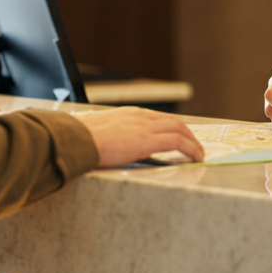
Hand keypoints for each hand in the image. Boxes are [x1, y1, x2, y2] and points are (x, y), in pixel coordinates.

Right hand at [77, 107, 204, 166]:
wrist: (73, 140)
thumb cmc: (77, 140)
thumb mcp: (96, 134)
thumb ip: (107, 138)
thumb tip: (105, 148)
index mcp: (127, 114)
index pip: (156, 118)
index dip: (170, 127)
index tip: (177, 135)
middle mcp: (139, 116)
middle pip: (172, 121)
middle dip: (187, 132)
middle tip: (194, 144)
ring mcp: (144, 126)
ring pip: (179, 129)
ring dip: (192, 141)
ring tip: (198, 153)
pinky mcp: (147, 140)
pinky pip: (178, 142)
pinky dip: (191, 149)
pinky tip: (196, 158)